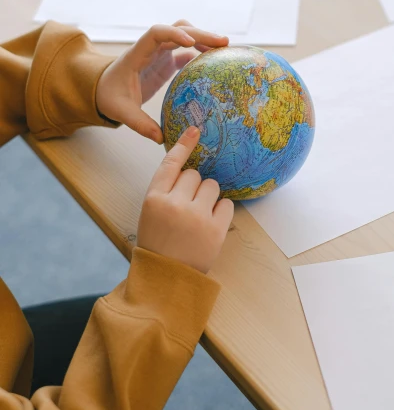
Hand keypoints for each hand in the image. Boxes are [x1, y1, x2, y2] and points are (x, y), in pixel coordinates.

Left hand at [96, 21, 227, 142]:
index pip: (156, 33)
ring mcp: (160, 52)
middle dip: (200, 33)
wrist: (104, 89)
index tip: (190, 43)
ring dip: (204, 38)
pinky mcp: (166, 61)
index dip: (174, 34)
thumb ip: (140, 124)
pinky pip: (187, 51)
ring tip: (224, 48)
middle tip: (223, 43)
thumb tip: (161, 139)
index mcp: (138, 54)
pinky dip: (201, 52)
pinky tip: (216, 61)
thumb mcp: (121, 111)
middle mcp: (151, 48)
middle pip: (178, 29)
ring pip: (185, 35)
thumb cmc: (109, 97)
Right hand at [137, 126, 233, 273]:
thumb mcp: (151, 213)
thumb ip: (166, 190)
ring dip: (208, 197)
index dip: (183, 146)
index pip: (170, 164)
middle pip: (194, 175)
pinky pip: (226, 204)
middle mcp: (174, 204)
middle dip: (194, 187)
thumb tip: (190, 168)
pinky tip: (210, 226)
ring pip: (212, 186)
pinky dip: (221, 212)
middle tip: (186, 209)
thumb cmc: (159, 244)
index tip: (195, 130)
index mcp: (153, 199)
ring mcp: (196, 216)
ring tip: (197, 218)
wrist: (166, 280)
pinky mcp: (215, 229)